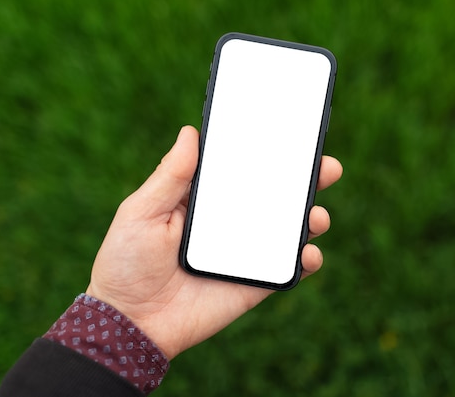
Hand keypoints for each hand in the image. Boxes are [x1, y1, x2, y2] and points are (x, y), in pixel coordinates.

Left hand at [86, 125, 342, 358]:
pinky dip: (306, 261)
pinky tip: (308, 253)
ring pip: (287, 231)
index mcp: (205, 201)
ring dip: (311, 219)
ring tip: (316, 215)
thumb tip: (191, 132)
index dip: (269, 154)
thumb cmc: (127, 262)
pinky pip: (286, 270)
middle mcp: (230, 223)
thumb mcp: (141, 211)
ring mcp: (244, 253)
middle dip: (305, 181)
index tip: (294, 136)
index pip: (243, 171)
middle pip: (275, 197)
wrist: (130, 322)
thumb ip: (171, 176)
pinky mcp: (252, 283)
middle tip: (328, 168)